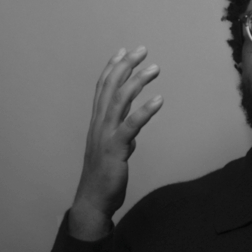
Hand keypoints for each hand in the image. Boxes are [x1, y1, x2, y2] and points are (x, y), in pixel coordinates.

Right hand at [71, 47, 162, 226]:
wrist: (93, 201)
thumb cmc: (103, 180)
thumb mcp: (113, 156)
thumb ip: (122, 142)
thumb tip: (132, 138)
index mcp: (97, 124)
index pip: (103, 89)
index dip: (113, 68)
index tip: (124, 51)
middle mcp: (98, 125)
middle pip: (111, 87)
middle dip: (126, 66)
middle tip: (142, 50)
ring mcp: (105, 135)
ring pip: (120, 100)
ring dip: (137, 81)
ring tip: (155, 68)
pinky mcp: (115, 149)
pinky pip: (131, 126)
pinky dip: (145, 111)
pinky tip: (159, 100)